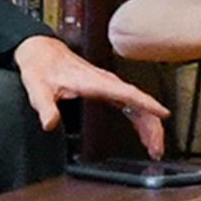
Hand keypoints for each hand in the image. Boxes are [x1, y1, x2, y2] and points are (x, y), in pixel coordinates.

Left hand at [15, 35, 171, 154]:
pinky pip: (130, 104)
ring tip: (155, 147)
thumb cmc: (41, 67)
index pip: (126, 92)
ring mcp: (108, 85)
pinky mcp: (106, 89)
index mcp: (93, 81)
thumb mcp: (38, 88)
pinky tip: (145, 132)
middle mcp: (105, 82)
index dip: (146, 103)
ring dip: (149, 124)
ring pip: (136, 104)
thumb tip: (49, 123)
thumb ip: (44, 106)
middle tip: (157, 148)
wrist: (41, 51)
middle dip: (151, 124)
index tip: (163, 114)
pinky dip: (140, 118)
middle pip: (137, 102)